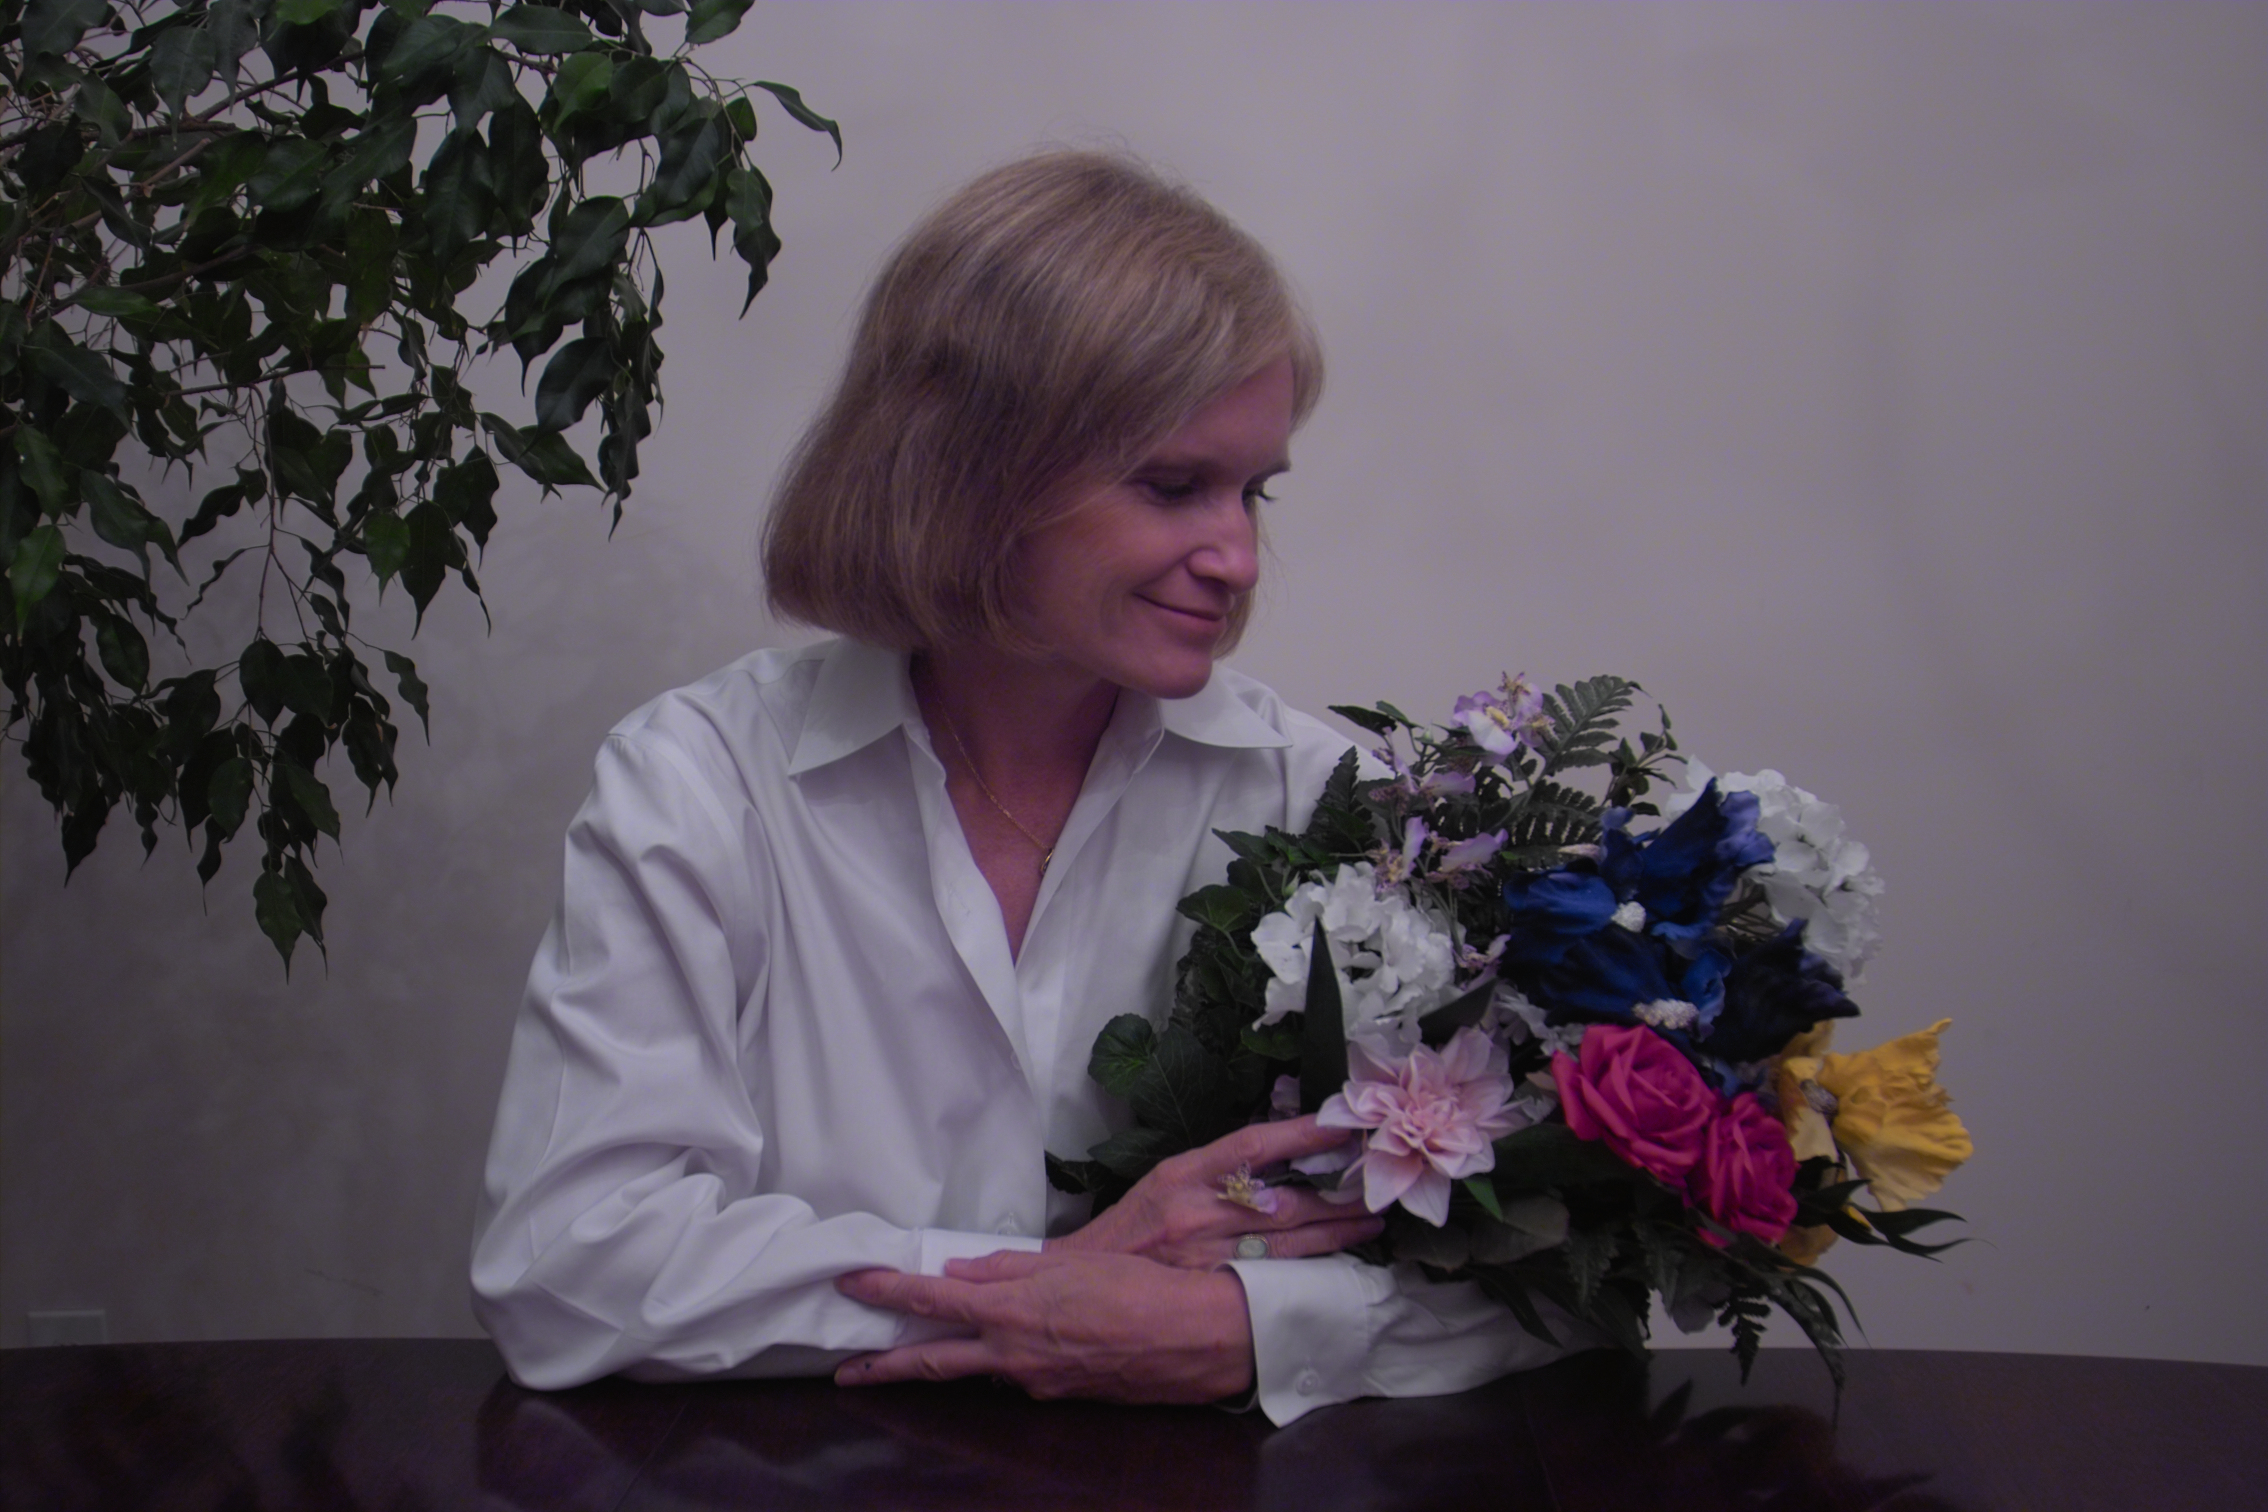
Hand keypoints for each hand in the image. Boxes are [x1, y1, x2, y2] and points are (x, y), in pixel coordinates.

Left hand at [835, 1249, 1252, 1402]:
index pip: (932, 1301)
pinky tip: (1008, 1347)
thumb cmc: (1139, 1289)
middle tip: (847, 1372)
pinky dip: (1002, 1361)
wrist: (1193, 1339)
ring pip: (976, 1371)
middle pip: (933, 1363)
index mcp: (1012, 1311)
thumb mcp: (1071, 1264)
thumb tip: (961, 1271)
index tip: (854, 1282)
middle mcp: (1013, 1355)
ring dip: (941, 1364)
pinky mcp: (1060, 1397)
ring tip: (912, 1358)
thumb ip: (1010, 1268)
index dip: (888, 1291)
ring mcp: (1035, 1384)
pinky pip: (1018, 1375)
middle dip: (885, 1367)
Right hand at [1051, 1114, 1380, 1267]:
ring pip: (1288, 1244)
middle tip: (1377, 1182)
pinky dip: (1308, 1268)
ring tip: (1371, 1220)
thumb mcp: (1169, 1177)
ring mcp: (1208, 1256)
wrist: (1088, 1280)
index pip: (1253, 1145)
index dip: (1301, 1134)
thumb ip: (1219, 1168)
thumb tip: (1279, 1150)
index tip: (1341, 1125)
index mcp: (1185, 1173)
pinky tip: (1336, 1262)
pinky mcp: (1213, 1290)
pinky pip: (1273, 1277)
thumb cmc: (1135, 1225)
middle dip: (1336, 1193)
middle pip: (1284, 1200)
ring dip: (1336, 1232)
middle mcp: (1198, 1212)